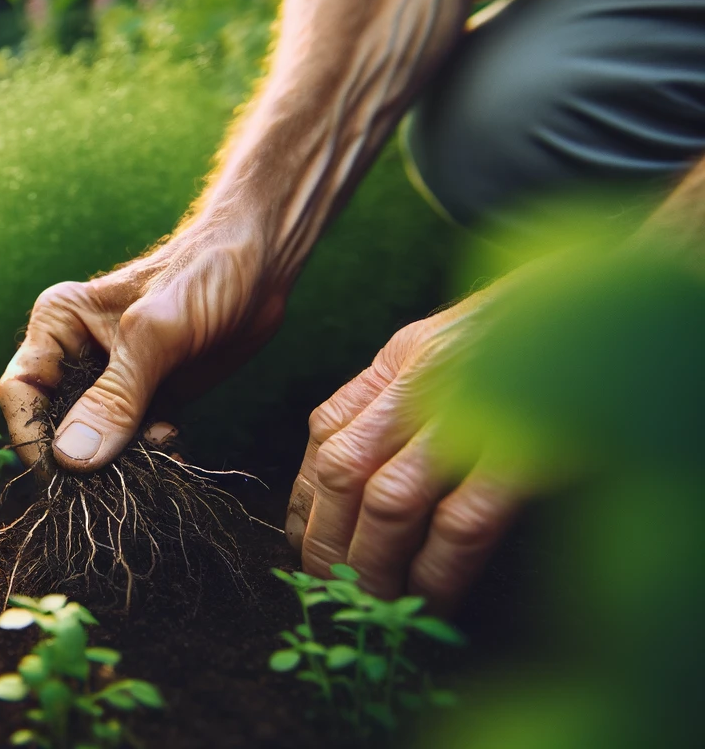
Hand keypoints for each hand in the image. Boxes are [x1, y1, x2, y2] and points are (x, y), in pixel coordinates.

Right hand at [0, 224, 286, 470]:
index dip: (33, 436)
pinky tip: (176, 451)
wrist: (262, 266)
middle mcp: (75, 355)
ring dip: (121, 462)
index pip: (21, 391)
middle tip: (124, 471)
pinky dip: (148, 459)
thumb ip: (115, 397)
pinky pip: (131, 446)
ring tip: (162, 447)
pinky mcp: (147, 400)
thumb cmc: (204, 276)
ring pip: (93, 442)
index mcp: (58, 325)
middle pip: (54, 425)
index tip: (65, 477)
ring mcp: (112, 382)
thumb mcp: (156, 335)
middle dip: (84, 456)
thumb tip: (71, 460)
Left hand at [287, 297, 519, 613]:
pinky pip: (464, 521)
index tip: (302, 543)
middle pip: (342, 471)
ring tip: (373, 604)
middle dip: (326, 539)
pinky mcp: (524, 452)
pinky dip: (439, 569)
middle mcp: (425, 384)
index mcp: (403, 360)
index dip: (305, 497)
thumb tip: (343, 464)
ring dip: (373, 563)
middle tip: (331, 587)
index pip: (325, 433)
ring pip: (389, 501)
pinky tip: (432, 601)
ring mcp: (473, 416)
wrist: (610, 307)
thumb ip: (393, 391)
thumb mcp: (447, 343)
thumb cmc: (532, 332)